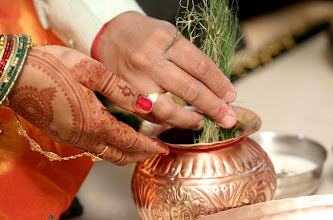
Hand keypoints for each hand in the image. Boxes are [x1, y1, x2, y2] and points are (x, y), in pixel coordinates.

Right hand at [9, 46, 168, 164]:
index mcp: (95, 123)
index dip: (150, 146)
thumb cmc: (51, 68)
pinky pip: (93, 150)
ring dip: (126, 153)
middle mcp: (84, 138)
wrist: (14, 74)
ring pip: (106, 155)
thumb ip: (122, 91)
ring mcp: (71, 139)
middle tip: (156, 151)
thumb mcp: (92, 72)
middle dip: (141, 155)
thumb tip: (147, 105)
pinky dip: (110, 148)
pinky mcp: (63, 135)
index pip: (131, 142)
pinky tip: (115, 137)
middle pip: (120, 156)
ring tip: (141, 145)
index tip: (164, 148)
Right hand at [97, 12, 236, 129]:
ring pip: (168, 109)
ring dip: (190, 120)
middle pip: (189, 89)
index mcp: (165, 40)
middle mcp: (149, 60)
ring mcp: (135, 80)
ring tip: (203, 122)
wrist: (109, 36)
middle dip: (213, 107)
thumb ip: (191, 60)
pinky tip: (181, 121)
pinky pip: (151, 115)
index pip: (200, 66)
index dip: (219, 84)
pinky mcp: (125, 96)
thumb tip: (218, 88)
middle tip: (228, 118)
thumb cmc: (146, 35)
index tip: (231, 96)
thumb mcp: (171, 36)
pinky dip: (169, 122)